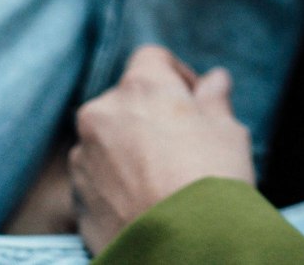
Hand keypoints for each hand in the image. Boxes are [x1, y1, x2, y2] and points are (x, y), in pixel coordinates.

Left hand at [69, 45, 254, 253]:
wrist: (181, 249)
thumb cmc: (211, 183)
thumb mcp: (228, 133)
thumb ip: (214, 100)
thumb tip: (215, 81)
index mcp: (141, 87)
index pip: (152, 58)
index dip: (176, 76)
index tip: (194, 102)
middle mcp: (102, 112)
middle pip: (126, 101)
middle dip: (150, 116)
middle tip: (183, 146)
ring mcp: (83, 155)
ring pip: (108, 140)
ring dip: (129, 150)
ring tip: (162, 182)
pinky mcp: (75, 196)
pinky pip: (97, 177)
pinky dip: (116, 183)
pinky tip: (144, 204)